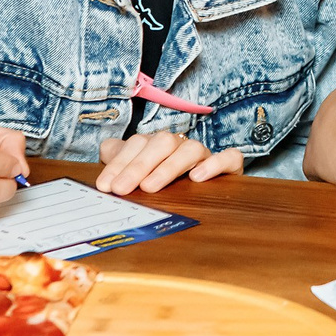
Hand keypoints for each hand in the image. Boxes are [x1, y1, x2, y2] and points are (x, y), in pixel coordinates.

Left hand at [97, 132, 242, 194]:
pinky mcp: (230, 168)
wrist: (206, 191)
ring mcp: (206, 155)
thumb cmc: (162, 180)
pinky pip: (230, 158)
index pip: (137, 144)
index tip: (106, 185)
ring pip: (192, 149)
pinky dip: (215, 164)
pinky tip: (197, 177)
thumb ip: (119, 159)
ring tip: (150, 187)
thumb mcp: (137, 171)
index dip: (120, 163)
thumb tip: (106, 150)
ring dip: (169, 167)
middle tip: (121, 189)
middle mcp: (181, 145)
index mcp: (157, 144)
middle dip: (138, 165)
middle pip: (162, 144)